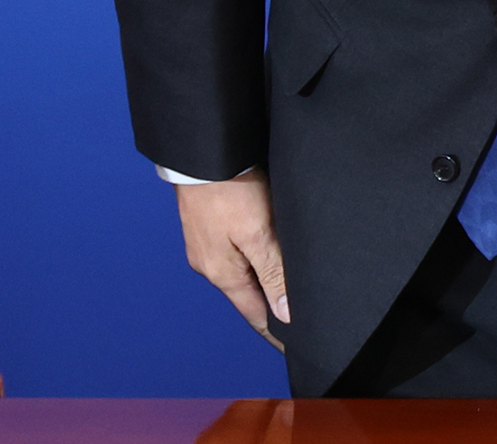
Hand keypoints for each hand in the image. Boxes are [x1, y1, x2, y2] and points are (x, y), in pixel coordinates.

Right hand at [174, 168, 289, 350]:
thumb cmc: (228, 189)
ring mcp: (205, 244)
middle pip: (247, 293)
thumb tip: (284, 314)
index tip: (292, 344)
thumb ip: (272, 272)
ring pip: (240, 270)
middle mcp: (210, 264)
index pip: (255, 313)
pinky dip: (250, 256)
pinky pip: (234, 250)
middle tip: (295, 316)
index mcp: (222, 273)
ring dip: (260, 278)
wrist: (201, 152)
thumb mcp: (258, 232)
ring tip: (283, 286)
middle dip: (269, 305)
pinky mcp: (207, 224)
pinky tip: (262, 249)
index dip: (275, 329)